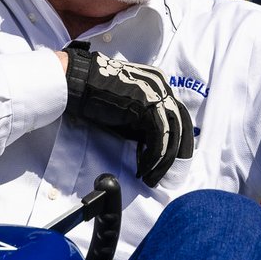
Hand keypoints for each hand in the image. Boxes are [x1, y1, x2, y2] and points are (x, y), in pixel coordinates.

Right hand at [64, 40, 195, 184]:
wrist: (79, 82)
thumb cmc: (97, 96)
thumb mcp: (128, 109)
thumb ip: (143, 121)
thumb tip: (152, 145)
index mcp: (159, 84)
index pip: (178, 115)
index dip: (177, 141)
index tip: (170, 161)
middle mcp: (162, 86)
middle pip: (181, 124)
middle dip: (177, 153)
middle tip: (168, 174)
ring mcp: (156, 94)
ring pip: (171, 133)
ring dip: (163, 160)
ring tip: (152, 177)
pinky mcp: (147, 105)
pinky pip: (158, 137)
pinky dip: (153, 157)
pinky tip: (143, 169)